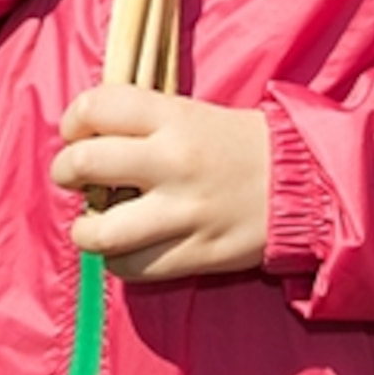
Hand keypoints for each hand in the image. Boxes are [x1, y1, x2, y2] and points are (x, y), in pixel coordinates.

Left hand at [53, 85, 271, 281]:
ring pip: (99, 232)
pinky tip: (129, 249)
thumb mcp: (195, 114)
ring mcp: (184, 211)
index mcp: (174, 117)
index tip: (78, 133)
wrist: (307, 184)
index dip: (73, 120)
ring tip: (94, 225)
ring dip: (85, 230)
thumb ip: (145, 123)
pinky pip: (132, 268)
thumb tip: (87, 141)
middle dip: (66, 172)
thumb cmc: (243, 146)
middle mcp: (174, 161)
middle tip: (74, 177)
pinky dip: (120, 262)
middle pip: (84, 164)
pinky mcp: (197, 253)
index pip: (96, 106)